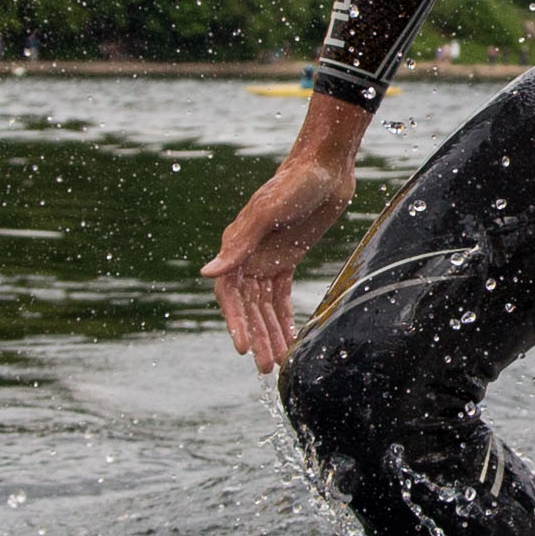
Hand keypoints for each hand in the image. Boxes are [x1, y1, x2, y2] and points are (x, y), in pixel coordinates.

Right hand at [205, 94, 369, 371]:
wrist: (326, 167)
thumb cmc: (295, 183)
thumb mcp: (267, 212)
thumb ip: (239, 244)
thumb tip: (207, 274)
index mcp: (237, 245)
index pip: (230, 293)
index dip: (235, 321)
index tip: (243, 347)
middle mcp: (248, 255)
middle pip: (249, 306)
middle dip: (256, 336)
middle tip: (266, 368)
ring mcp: (267, 258)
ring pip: (265, 306)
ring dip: (270, 334)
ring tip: (276, 365)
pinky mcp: (286, 259)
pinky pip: (282, 297)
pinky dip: (285, 318)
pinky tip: (290, 340)